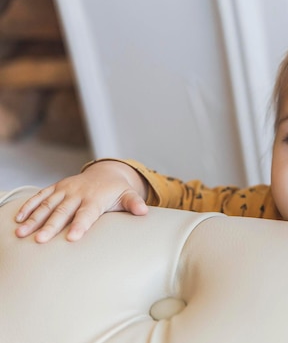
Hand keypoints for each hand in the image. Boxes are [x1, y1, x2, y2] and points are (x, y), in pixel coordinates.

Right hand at [15, 160, 148, 242]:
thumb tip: (144, 211)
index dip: (80, 225)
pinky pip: (40, 196)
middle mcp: (78, 193)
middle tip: (39, 241)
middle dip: (51, 226)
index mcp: (95, 198)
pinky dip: (29, 206)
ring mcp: (65, 190)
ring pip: (47, 205)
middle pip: (63, 212)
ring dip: (34, 219)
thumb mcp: (128, 195)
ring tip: (21, 233)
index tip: (72, 238)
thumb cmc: (117, 191)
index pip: (87, 214)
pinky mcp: (56, 187)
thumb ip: (133, 203)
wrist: (107, 172)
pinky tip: (18, 219)